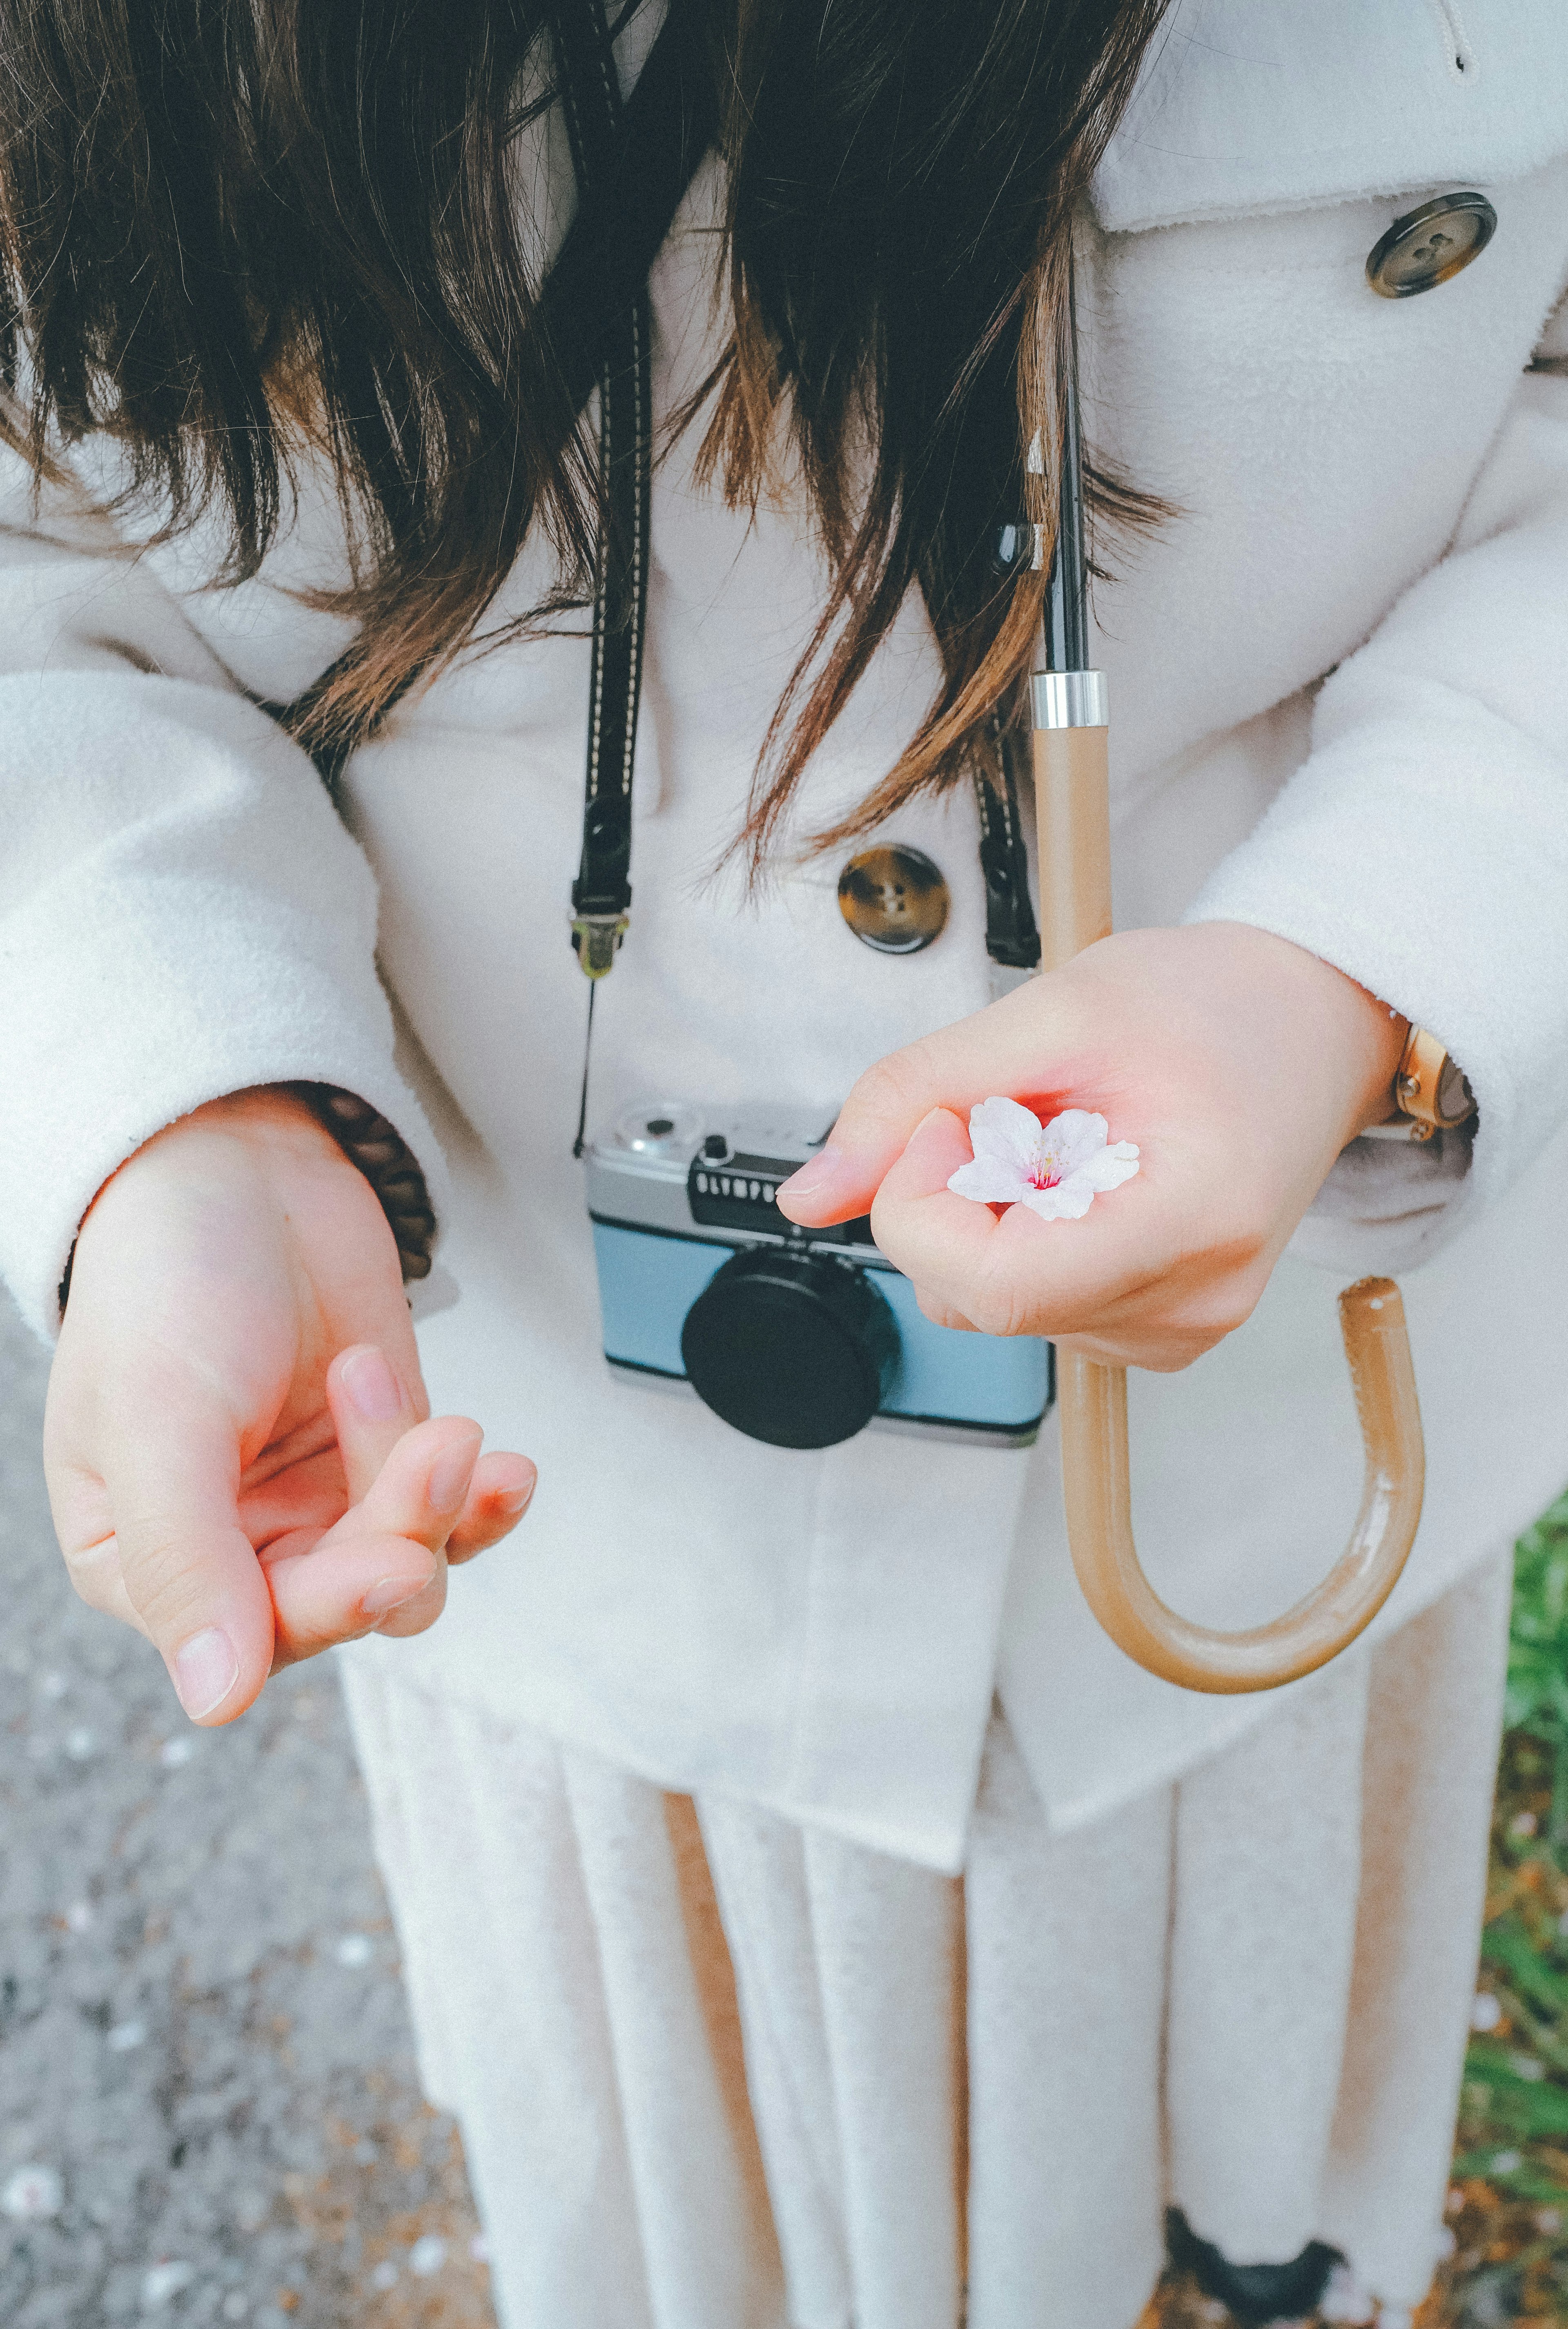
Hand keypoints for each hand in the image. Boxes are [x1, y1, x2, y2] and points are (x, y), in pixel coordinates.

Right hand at [44, 1088, 534, 1724]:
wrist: (238, 1164)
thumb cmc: (168, 1280)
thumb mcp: (155, 1421)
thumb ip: (183, 1561)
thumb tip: (216, 1702)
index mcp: (141, 1560)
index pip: (251, 1633)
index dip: (331, 1606)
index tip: (392, 1566)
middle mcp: (231, 1546)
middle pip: (344, 1601)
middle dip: (398, 1538)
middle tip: (434, 1456)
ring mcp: (315, 1502)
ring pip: (407, 1562)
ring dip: (439, 1503)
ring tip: (446, 1425)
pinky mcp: (383, 1454)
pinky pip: (448, 1513)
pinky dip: (482, 1497)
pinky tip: (509, 1470)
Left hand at [777, 923, 1406, 1371]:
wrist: (1310, 1023)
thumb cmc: (1211, 1006)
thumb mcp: (1052, 1008)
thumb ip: (913, 1093)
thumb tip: (809, 1196)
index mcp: (1190, 1222)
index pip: (994, 1286)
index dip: (925, 1208)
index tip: (947, 1123)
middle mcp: (1193, 1301)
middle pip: (978, 1298)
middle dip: (951, 1199)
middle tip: (1012, 1108)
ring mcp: (1180, 1327)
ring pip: (989, 1305)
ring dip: (985, 1215)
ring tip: (1063, 1136)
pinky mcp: (1159, 1329)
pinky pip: (1030, 1304)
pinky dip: (1019, 1235)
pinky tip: (1076, 1176)